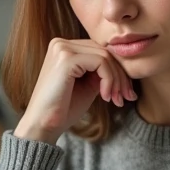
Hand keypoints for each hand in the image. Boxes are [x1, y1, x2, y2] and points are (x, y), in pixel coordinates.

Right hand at [13, 38, 135, 144]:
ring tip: (116, 100)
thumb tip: (125, 66)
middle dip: (121, 76)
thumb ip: (101, 71)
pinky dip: (109, 80)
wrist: (43, 126)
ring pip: (105, 56)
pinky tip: (105, 97)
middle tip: (127, 98)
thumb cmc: (63, 109)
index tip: (126, 94)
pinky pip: (100, 62)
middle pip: (105, 52)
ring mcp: (62, 48)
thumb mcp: (88, 85)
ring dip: (116, 80)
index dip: (118, 71)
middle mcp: (61, 43)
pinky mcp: (66, 58)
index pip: (100, 51)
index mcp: (65, 48)